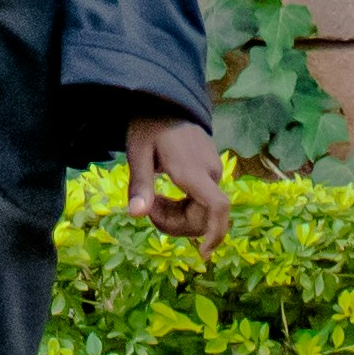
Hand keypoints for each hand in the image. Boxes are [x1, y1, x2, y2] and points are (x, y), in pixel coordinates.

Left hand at [124, 114, 226, 242]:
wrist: (165, 99)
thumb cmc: (148, 125)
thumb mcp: (137, 153)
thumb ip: (140, 185)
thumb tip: (136, 215)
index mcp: (192, 170)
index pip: (217, 206)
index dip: (215, 233)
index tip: (204, 254)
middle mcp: (209, 172)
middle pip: (204, 216)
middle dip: (175, 223)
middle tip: (147, 208)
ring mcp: (213, 170)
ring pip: (202, 210)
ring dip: (176, 215)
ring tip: (152, 200)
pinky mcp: (210, 170)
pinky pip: (201, 199)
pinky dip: (183, 206)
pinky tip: (164, 194)